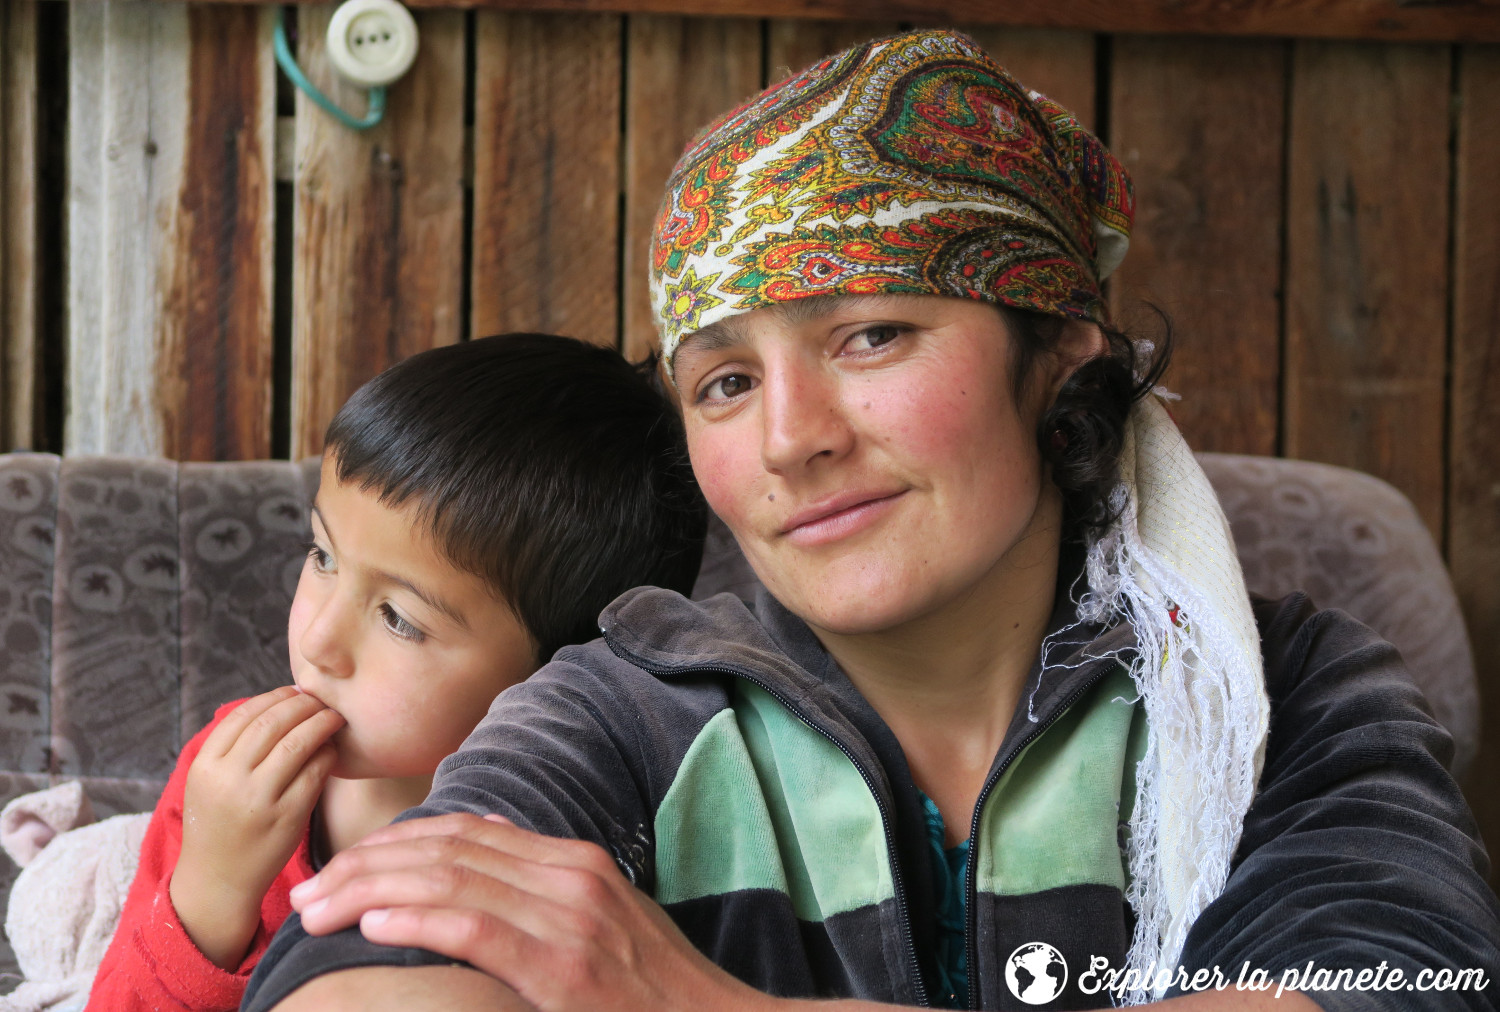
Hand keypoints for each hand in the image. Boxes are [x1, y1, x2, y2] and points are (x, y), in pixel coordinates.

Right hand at [170, 686, 343, 969]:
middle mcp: (229, 780)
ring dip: (321, 723)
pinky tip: (332, 750)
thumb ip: (232, 747)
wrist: (217, 880)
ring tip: (333, 718)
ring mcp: (259, 800)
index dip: (274, 697)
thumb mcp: (208, 782)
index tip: (294, 692)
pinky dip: (328, 754)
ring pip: (298, 743)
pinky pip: (315, 773)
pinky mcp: (288, 817)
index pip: (244, 714)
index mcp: (205, 766)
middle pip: (273, 723)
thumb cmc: (219, 823)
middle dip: (302, 704)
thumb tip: (278, 702)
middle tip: (319, 701)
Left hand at [288, 813, 771, 1011]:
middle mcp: (570, 876)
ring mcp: (571, 918)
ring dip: (370, 890)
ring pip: (449, 879)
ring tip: (318, 907)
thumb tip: (479, 874)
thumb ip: (545, 898)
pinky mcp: (565, 968)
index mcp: (574, 864)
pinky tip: (372, 925)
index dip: (394, 844)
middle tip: (307, 891)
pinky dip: (417, 920)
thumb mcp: (604, 928)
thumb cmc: (655, 993)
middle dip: (366, 864)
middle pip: (446, 848)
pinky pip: (476, 929)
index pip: (465, 833)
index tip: (342, 868)